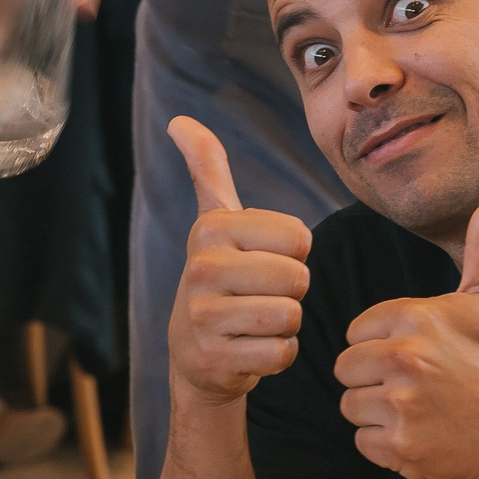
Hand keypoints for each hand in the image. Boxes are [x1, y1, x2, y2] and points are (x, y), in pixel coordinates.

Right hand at [167, 116, 312, 407]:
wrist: (194, 353)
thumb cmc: (219, 279)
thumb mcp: (214, 223)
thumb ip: (206, 168)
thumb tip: (179, 120)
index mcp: (210, 228)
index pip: (300, 238)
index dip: (291, 255)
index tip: (257, 262)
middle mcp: (201, 268)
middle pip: (297, 278)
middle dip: (289, 292)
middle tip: (256, 297)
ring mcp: (203, 316)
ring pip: (291, 316)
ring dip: (283, 325)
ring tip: (252, 322)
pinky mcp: (214, 358)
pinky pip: (282, 353)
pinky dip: (275, 356)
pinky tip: (248, 349)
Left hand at [335, 195, 478, 478]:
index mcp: (414, 317)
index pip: (356, 333)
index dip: (382, 346)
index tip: (421, 356)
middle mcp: (404, 356)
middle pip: (346, 369)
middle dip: (374, 380)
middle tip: (421, 388)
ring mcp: (400, 403)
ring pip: (351, 405)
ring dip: (379, 414)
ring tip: (424, 412)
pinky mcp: (399, 445)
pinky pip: (362, 443)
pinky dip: (387, 447)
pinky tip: (423, 438)